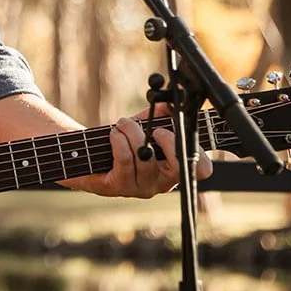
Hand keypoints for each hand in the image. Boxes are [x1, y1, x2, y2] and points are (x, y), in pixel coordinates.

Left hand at [64, 105, 213, 198]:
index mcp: (174, 169)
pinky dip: (120, 141)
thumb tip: (170, 103)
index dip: (200, 152)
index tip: (180, 129)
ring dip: (133, 133)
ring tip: (122, 124)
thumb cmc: (122, 142)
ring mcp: (141, 188)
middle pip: (178, 166)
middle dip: (167, 141)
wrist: (88, 156)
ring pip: (146, 158)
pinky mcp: (119, 187)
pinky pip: (125, 160)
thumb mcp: (145, 125)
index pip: (201, 169)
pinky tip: (114, 133)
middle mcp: (161, 183)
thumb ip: (161, 114)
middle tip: (154, 129)